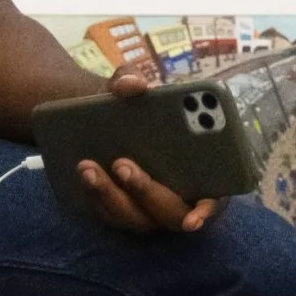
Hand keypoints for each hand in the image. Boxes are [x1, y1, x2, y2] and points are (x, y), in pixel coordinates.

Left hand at [71, 71, 224, 234]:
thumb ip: (130, 79)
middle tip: (122, 164)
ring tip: (87, 166)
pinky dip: (94, 196)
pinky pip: (106, 213)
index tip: (194, 217)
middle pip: (168, 213)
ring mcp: (145, 211)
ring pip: (133, 217)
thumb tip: (132, 84)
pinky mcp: (116, 210)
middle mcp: (174, 200)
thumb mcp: (128, 88)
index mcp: (198, 174)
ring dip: (110, 194)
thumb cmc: (130, 108)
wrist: (96, 118)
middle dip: (146, 190)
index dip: (206, 211)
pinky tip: (82, 174)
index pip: (212, 201)